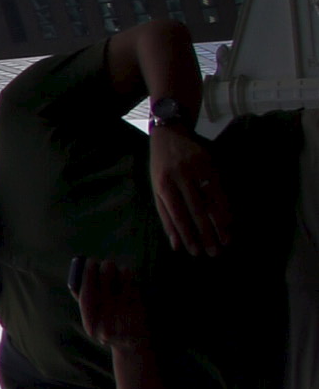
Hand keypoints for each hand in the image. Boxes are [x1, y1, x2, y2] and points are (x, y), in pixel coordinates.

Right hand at [73, 259, 150, 352]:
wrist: (134, 346)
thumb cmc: (110, 329)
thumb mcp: (93, 322)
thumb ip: (83, 302)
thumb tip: (75, 280)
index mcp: (91, 324)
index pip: (86, 293)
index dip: (88, 274)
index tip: (90, 262)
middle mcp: (106, 319)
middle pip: (104, 283)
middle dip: (105, 268)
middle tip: (106, 264)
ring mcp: (124, 314)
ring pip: (121, 280)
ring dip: (119, 271)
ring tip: (119, 271)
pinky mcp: (138, 309)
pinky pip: (132, 284)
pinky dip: (129, 277)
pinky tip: (128, 277)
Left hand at [152, 125, 231, 253]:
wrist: (169, 135)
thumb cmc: (161, 168)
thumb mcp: (157, 190)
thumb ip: (166, 216)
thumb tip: (175, 244)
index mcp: (163, 187)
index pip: (177, 216)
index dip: (187, 236)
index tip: (196, 252)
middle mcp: (178, 178)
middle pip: (195, 211)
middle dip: (206, 234)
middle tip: (215, 253)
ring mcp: (195, 170)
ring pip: (210, 201)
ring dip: (220, 223)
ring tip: (227, 241)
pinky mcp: (209, 163)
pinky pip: (221, 188)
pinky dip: (227, 206)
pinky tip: (232, 220)